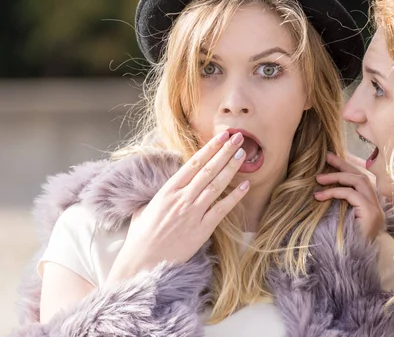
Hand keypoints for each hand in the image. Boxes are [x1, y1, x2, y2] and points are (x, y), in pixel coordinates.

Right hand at [107, 131, 249, 283]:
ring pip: (216, 185)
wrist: (142, 263)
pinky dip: (235, 196)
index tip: (221, 136)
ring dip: (230, 168)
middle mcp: (181, 198)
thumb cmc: (141, 237)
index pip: (193, 163)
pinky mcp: (202, 229)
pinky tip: (246, 186)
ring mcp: (192, 213)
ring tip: (242, 154)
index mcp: (167, 190)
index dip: (210, 148)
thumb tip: (166, 188)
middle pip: (208, 170)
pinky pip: (222, 209)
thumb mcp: (144, 209)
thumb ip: (159, 196)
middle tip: (238, 137)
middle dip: (224, 152)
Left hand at [314, 152, 384, 241]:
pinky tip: (320, 196)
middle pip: (362, 177)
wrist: (348, 267)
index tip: (330, 159)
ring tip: (318, 178)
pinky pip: (352, 195)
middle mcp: (377, 208)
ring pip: (359, 182)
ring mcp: (376, 211)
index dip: (346, 168)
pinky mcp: (371, 215)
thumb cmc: (339, 246)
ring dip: (337, 177)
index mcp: (371, 208)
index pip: (361, 181)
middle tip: (326, 157)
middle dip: (343, 165)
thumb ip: (336, 206)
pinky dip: (336, 192)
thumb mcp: (336, 220)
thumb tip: (318, 188)